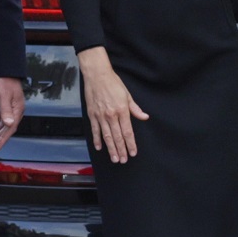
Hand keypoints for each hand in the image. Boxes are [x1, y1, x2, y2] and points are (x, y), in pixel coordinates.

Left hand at [0, 76, 25, 149]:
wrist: (3, 70)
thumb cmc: (5, 81)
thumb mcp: (4, 96)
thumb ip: (6, 111)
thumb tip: (9, 124)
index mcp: (17, 109)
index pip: (11, 127)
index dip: (4, 138)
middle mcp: (15, 110)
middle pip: (6, 127)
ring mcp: (10, 107)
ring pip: (2, 123)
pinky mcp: (4, 104)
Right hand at [79, 47, 148, 162]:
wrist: (97, 76)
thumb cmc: (113, 83)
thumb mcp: (127, 95)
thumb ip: (135, 108)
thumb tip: (144, 117)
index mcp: (122, 110)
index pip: (128, 132)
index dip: (130, 144)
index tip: (133, 152)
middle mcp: (111, 115)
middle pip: (117, 137)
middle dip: (121, 150)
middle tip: (123, 160)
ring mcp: (101, 116)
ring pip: (106, 136)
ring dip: (111, 148)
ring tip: (114, 158)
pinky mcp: (92, 115)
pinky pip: (95, 130)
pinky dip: (97, 140)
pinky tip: (99, 148)